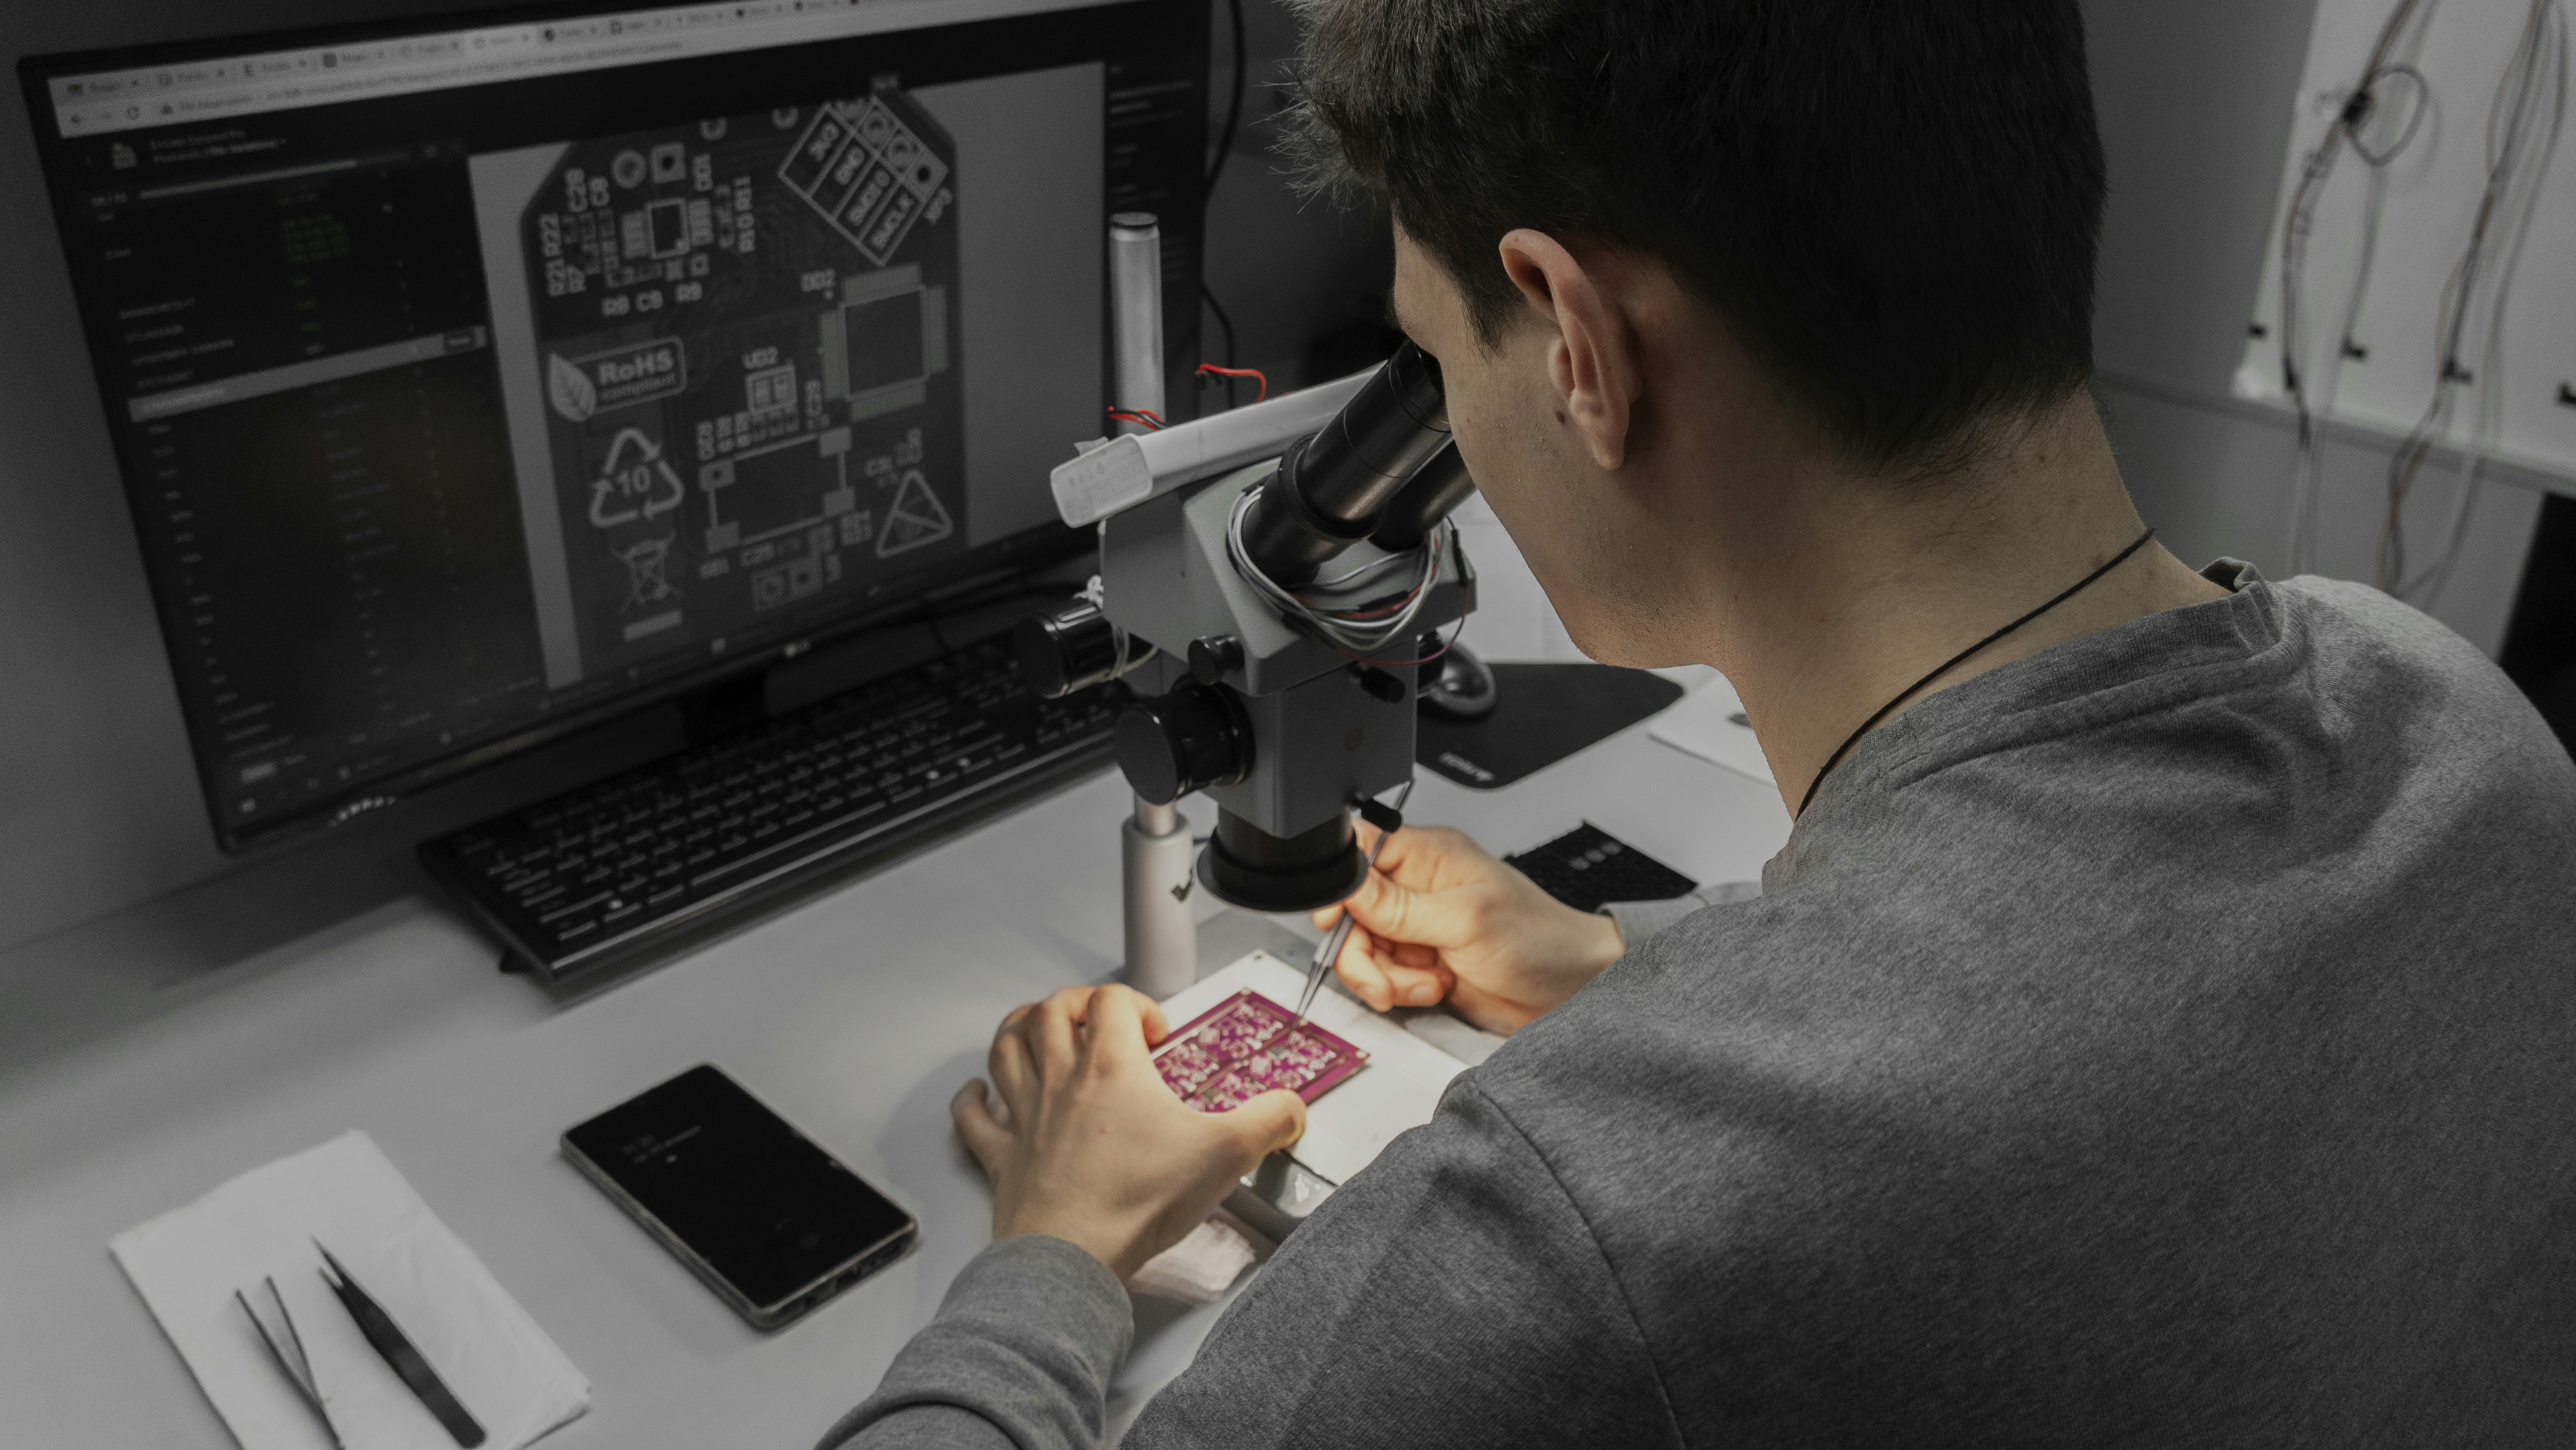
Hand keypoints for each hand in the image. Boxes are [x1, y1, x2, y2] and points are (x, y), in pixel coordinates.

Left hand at [951, 984, 1304, 1279]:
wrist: (1073, 1258)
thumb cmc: (1136, 1203)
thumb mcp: (1226, 1155)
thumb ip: (1269, 1122)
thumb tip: (1291, 1109)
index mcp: (1111, 1068)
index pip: (1113, 1000)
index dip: (1137, 1002)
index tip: (1157, 1033)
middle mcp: (1060, 1081)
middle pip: (1051, 1011)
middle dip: (1077, 1001)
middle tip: (1099, 1017)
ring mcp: (1024, 1117)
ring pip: (1005, 1048)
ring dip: (1020, 1028)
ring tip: (1039, 1027)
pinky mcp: (1001, 1157)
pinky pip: (972, 1117)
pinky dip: (972, 1098)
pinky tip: (978, 1092)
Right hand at [1313, 824, 1624, 1034]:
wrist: (1569, 989)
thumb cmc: (1538, 939)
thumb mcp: (1465, 920)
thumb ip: (1400, 907)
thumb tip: (1348, 888)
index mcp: (1429, 856)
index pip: (1361, 850)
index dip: (1341, 885)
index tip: (1340, 919)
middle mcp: (1418, 887)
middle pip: (1352, 910)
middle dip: (1361, 950)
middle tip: (1382, 975)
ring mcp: (1418, 926)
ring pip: (1363, 948)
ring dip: (1384, 976)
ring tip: (1423, 983)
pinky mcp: (1420, 961)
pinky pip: (1383, 975)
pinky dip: (1400, 989)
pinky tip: (1432, 988)